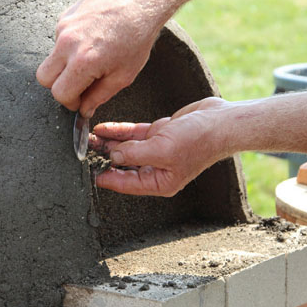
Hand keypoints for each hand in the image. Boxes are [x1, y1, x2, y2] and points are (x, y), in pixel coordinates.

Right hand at [36, 0, 162, 116]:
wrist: (138, 3)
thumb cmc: (135, 38)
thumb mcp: (122, 76)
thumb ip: (98, 97)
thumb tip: (84, 110)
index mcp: (83, 62)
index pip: (60, 93)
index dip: (70, 102)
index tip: (79, 100)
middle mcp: (68, 44)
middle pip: (44, 77)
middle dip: (58, 86)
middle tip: (77, 85)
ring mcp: (64, 27)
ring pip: (50, 58)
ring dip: (64, 65)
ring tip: (88, 59)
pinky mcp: (65, 16)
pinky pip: (57, 40)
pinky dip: (69, 47)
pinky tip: (88, 42)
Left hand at [93, 96, 233, 195]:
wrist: (222, 121)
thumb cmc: (200, 141)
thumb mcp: (162, 150)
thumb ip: (134, 153)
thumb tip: (113, 155)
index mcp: (160, 182)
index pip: (127, 184)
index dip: (108, 179)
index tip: (90, 175)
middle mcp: (157, 169)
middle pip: (124, 165)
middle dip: (104, 157)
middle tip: (84, 150)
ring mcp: (158, 151)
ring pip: (126, 148)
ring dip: (108, 142)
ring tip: (89, 136)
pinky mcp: (160, 134)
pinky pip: (134, 134)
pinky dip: (119, 131)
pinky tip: (104, 128)